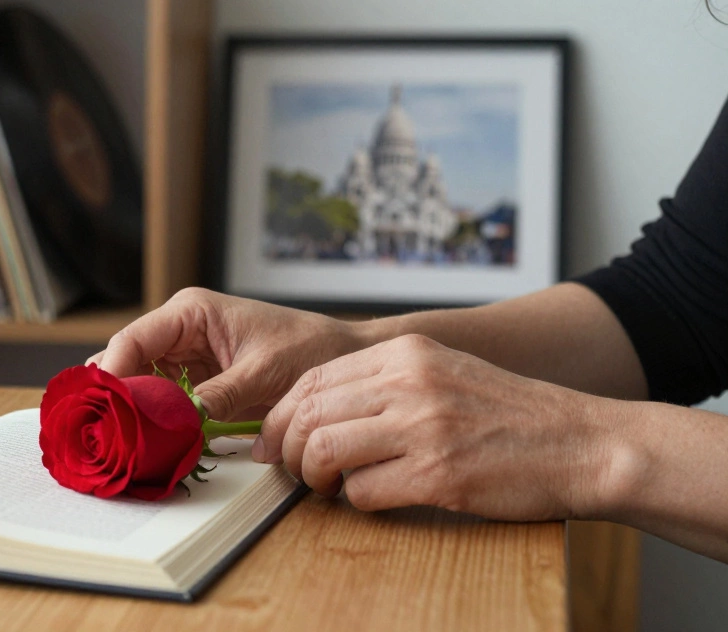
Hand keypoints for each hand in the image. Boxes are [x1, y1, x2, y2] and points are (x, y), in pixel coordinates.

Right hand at [87, 288, 364, 421]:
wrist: (343, 358)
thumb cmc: (310, 349)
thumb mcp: (264, 373)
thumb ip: (219, 395)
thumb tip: (178, 421)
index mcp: (191, 312)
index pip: (132, 340)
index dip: (112, 375)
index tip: (104, 411)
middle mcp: (179, 331)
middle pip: (126, 363)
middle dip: (114, 397)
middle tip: (105, 436)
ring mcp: (184, 357)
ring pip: (137, 385)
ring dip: (131, 413)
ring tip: (121, 445)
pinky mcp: (195, 383)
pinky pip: (160, 401)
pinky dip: (152, 422)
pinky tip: (147, 445)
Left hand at [255, 334, 618, 520]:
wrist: (581, 442)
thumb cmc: (510, 414)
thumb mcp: (444, 370)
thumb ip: (384, 382)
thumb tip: (316, 408)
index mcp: (406, 353)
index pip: (313, 379)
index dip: (281, 415)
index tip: (273, 440)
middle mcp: (410, 383)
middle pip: (309, 414)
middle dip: (289, 449)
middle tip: (295, 470)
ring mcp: (424, 428)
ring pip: (325, 450)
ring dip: (314, 476)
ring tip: (325, 486)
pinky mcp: (439, 475)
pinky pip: (363, 491)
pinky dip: (355, 500)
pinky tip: (371, 498)